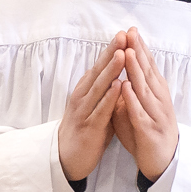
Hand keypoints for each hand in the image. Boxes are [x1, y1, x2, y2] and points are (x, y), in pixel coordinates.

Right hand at [58, 36, 126, 183]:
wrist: (66, 158)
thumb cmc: (85, 129)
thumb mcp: (95, 106)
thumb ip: (105, 90)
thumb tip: (118, 72)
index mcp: (86, 90)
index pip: (101, 65)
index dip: (112, 49)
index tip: (125, 34)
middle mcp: (83, 96)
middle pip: (99, 70)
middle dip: (112, 52)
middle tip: (124, 35)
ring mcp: (84, 110)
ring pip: (99, 87)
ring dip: (111, 70)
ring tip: (123, 54)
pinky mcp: (89, 126)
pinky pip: (101, 109)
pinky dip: (109, 97)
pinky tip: (118, 86)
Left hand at [110, 30, 180, 179]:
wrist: (164, 164)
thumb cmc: (149, 134)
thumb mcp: (141, 109)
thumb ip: (133, 93)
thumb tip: (123, 74)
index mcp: (156, 94)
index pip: (148, 67)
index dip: (140, 49)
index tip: (131, 31)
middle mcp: (159, 101)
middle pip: (148, 72)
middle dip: (138, 52)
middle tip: (130, 33)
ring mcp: (156, 115)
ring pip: (144, 89)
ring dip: (136, 70)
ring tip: (127, 53)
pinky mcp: (149, 131)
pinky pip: (140, 113)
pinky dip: (133, 100)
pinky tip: (126, 87)